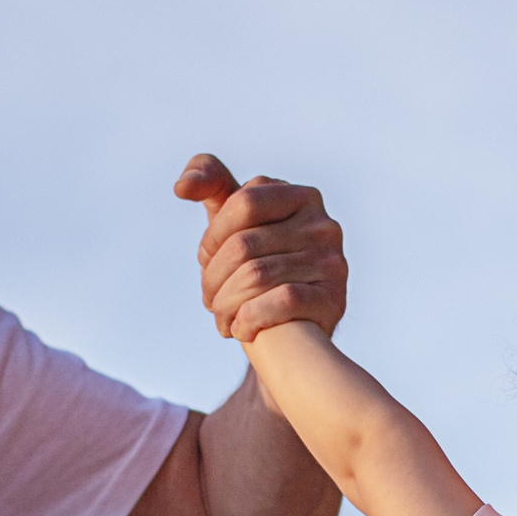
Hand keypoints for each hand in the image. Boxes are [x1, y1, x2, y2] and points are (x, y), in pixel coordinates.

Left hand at [175, 154, 348, 341]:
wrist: (292, 331)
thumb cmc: (259, 265)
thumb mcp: (236, 219)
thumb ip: (212, 184)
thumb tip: (183, 187)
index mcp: (302, 197)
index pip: (244, 202)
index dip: (213, 235)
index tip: (207, 260)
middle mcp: (324, 226)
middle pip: (245, 243)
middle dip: (213, 276)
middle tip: (209, 298)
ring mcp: (332, 262)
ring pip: (256, 276)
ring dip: (224, 304)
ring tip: (222, 316)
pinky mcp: (333, 299)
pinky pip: (279, 301)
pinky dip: (249, 319)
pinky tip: (241, 328)